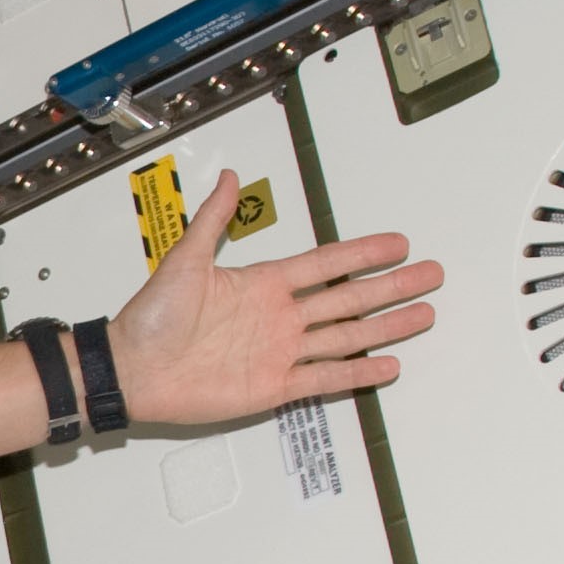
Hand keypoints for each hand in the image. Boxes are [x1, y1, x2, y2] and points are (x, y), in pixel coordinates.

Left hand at [103, 169, 440, 427]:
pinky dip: (356, 373)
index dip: (363, 252)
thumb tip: (231, 178)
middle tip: (431, 275)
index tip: (398, 244)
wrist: (132, 369)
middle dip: (391, 287)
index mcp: (262, 284)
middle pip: (349, 297)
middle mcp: (278, 316)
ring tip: (424, 316)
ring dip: (386, 327)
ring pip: (346, 336)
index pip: (326, 263)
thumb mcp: (185, 259)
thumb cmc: (150, 317)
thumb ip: (213, 220)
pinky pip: (323, 379)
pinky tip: (387, 365)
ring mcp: (279, 351)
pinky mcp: (273, 385)